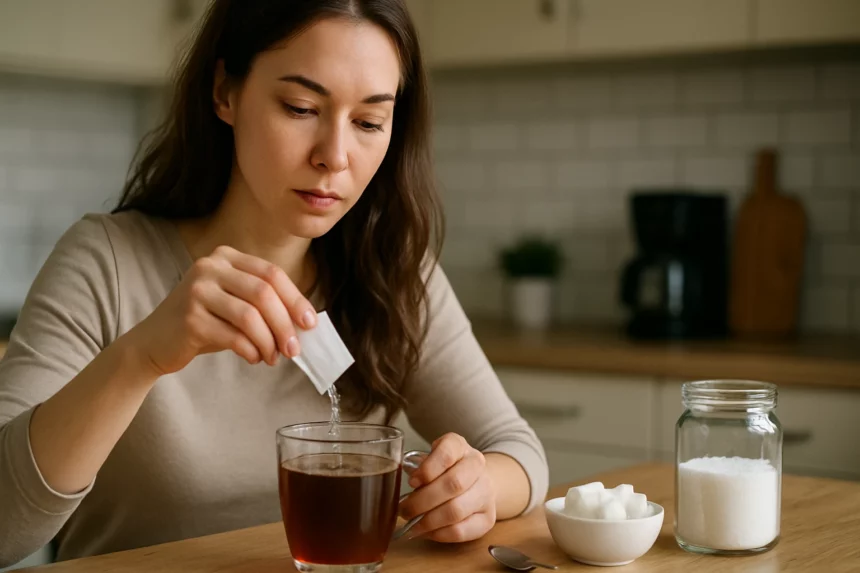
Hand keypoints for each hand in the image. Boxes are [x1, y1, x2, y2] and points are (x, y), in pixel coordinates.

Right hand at [127, 245, 316, 375]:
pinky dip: (251, 350)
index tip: (310, 324)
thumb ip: (264, 304)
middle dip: (285, 324)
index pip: (271, 273)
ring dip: (269, 341)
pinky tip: (254, 357)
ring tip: (274, 358)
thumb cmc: (205, 323)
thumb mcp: (235, 304)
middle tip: (294, 349)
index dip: (295, 299)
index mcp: (226, 256)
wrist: (155, 342)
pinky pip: (233, 335)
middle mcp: (209, 267)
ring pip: (250, 316)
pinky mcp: (189, 317)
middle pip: (263, 293)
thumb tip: (305, 324)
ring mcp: (196, 290)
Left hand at [398, 433, 496, 542]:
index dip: (428, 469)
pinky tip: (427, 531)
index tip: (411, 482)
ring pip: (457, 510)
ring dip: (429, 521)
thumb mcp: (429, 461)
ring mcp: (486, 491)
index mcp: (459, 446)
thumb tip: (401, 493)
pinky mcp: (488, 517)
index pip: (447, 453)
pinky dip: (439, 534)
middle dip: (422, 501)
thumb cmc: (443, 471)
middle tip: (404, 510)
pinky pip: (462, 530)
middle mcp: (477, 465)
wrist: (474, 481)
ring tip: (412, 524)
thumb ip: (418, 471)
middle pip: (453, 484)